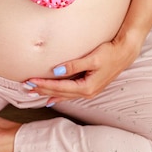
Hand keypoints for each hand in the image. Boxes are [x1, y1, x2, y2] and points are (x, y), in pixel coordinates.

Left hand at [26, 36, 141, 104]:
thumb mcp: (93, 58)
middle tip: (25, 88)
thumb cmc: (110, 53)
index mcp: (86, 87)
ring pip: (63, 95)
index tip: (30, 81)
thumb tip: (56, 71)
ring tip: (33, 93)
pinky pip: (69, 94)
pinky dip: (58, 95)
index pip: (59, 87)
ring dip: (48, 93)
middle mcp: (87, 92)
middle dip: (42, 90)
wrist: (125, 53)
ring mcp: (88, 91)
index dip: (43, 85)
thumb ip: (74, 65)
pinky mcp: (89, 87)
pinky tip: (51, 98)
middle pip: (59, 93)